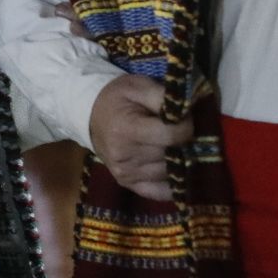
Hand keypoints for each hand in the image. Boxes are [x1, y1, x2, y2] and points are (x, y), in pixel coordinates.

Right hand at [87, 75, 193, 199]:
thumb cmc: (118, 98)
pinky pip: (159, 192)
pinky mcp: (127, 183)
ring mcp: (125, 173)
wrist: (91, 114)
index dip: (186, 126)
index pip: (171, 136)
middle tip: (182, 131)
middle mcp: (124, 155)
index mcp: (126, 129)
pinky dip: (172, 183)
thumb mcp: (138, 86)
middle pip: (171, 154)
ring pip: (169, 172)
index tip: (185, 118)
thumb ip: (162, 96)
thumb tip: (187, 112)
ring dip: (178, 160)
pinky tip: (174, 169)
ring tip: (175, 144)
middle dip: (183, 143)